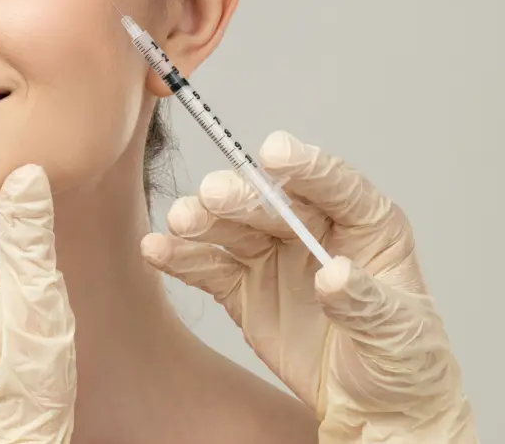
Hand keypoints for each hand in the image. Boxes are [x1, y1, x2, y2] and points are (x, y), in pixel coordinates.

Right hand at [141, 131, 477, 443]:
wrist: (374, 410)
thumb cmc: (404, 363)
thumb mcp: (398, 335)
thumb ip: (365, 302)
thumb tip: (334, 273)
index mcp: (366, 227)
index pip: (336, 186)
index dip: (307, 167)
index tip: (275, 152)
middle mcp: (314, 230)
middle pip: (273, 203)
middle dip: (241, 197)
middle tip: (213, 196)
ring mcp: (274, 255)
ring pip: (233, 227)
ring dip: (203, 220)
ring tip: (180, 222)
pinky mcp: (243, 286)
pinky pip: (209, 265)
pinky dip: (181, 257)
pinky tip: (157, 249)